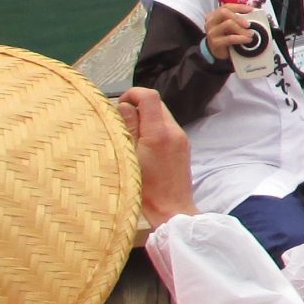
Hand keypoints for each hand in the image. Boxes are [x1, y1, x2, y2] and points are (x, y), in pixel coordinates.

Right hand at [116, 88, 196, 228]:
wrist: (172, 210)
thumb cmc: (146, 189)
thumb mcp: (129, 156)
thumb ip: (128, 128)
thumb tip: (124, 105)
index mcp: (160, 132)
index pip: (149, 96)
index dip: (132, 94)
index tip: (119, 105)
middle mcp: (175, 131)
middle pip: (156, 103)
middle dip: (137, 106)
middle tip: (121, 122)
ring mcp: (182, 139)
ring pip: (162, 115)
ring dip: (145, 118)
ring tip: (130, 135)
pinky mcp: (183, 147)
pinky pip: (167, 128)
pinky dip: (154, 129)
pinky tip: (142, 145)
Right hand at [201, 2, 253, 64]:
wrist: (220, 52)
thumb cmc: (227, 36)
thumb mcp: (232, 26)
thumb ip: (238, 19)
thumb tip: (253, 14)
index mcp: (215, 15)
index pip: (227, 6)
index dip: (240, 7)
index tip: (251, 10)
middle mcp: (211, 21)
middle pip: (224, 12)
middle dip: (239, 17)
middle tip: (249, 24)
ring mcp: (212, 32)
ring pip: (228, 24)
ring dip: (242, 29)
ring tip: (250, 34)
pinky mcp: (215, 43)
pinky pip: (230, 38)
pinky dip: (241, 38)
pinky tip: (247, 40)